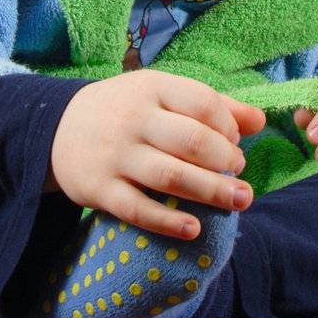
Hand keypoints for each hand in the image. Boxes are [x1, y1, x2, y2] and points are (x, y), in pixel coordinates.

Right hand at [49, 70, 266, 240]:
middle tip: (240, 173)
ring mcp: (115, 156)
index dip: (228, 125)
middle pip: (192, 141)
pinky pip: (138, 210)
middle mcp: (133, 120)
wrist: (57, 129)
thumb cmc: (125, 110)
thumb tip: (260, 120)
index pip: (202, 103)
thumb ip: (211, 105)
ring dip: (212, 191)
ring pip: (171, 177)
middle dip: (226, 160)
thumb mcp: (161, 94)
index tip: (235, 142)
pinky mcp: (100, 190)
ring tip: (240, 200)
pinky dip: (168, 222)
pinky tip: (194, 229)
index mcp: (151, 88)